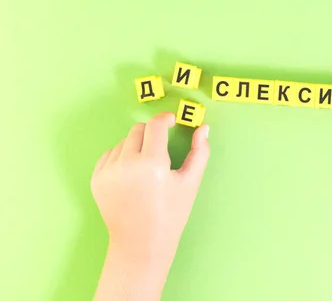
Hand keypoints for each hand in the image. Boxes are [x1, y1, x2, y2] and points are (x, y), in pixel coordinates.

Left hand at [91, 111, 209, 263]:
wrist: (141, 244)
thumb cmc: (171, 214)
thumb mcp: (190, 183)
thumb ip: (200, 152)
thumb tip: (203, 127)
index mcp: (152, 164)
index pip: (155, 126)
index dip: (165, 119)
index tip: (171, 121)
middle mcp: (126, 165)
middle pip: (138, 130)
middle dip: (152, 133)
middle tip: (161, 149)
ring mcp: (108, 172)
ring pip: (123, 142)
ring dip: (136, 145)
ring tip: (147, 167)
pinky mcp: (96, 180)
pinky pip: (109, 155)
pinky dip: (121, 157)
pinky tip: (132, 175)